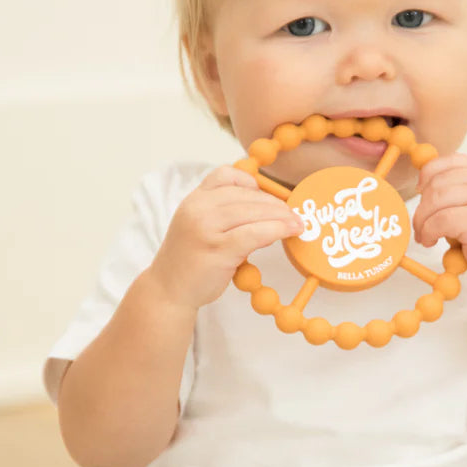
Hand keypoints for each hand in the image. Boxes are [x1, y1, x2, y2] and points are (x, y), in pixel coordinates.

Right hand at [148, 166, 301, 308]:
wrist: (167, 290)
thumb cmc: (191, 259)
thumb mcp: (200, 225)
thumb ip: (224, 212)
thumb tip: (268, 207)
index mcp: (194, 199)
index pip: (225, 175)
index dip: (250, 182)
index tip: (267, 197)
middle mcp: (197, 208)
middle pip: (246, 194)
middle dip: (275, 203)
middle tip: (295, 213)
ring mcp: (205, 228)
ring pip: (253, 212)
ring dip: (281, 216)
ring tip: (298, 224)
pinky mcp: (217, 249)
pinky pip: (254, 233)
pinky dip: (277, 230)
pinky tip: (290, 232)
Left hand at [413, 153, 466, 288]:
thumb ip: (462, 192)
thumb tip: (423, 186)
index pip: (452, 161)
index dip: (429, 173)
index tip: (420, 191)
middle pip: (439, 181)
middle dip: (422, 204)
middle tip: (420, 224)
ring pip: (435, 199)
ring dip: (422, 219)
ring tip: (424, 235)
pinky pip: (439, 220)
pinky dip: (428, 231)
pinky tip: (430, 241)